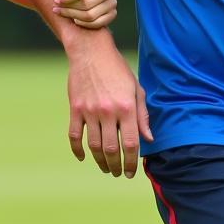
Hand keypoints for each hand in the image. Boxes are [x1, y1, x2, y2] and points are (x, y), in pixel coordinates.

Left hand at [54, 0, 117, 28]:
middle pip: (86, 4)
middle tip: (57, 8)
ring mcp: (113, 2)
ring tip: (62, 12)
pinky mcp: (113, 13)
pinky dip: (83, 24)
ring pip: (90, 16)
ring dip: (73, 16)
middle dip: (68, 8)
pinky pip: (97, 24)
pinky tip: (74, 19)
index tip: (56, 1)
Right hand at [66, 37, 152, 176]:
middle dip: (116, 166)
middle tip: (118, 173)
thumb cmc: (117, 69)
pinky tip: (83, 157)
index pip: (131, 144)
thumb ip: (142, 115)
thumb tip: (149, 139)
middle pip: (111, 149)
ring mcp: (89, 110)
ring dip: (100, 162)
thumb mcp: (135, 89)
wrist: (91, 50)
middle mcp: (108, 111)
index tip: (131, 172)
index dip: (131, 162)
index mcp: (126, 107)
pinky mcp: (75, 108)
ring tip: (105, 168)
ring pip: (94, 146)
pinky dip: (77, 150)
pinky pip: (74, 135)